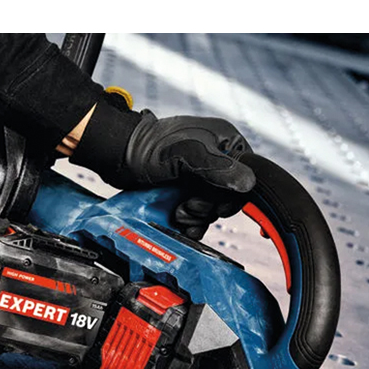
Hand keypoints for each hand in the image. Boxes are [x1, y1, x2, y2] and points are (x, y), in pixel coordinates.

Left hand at [125, 111, 254, 239]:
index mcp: (226, 144)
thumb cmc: (151, 146)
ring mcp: (202, 180)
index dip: (235, 196)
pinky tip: (180, 222)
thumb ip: (217, 169)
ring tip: (178, 209)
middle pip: (229, 198)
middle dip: (209, 207)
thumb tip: (247, 184)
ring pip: (213, 210)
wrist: (121, 158)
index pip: (247, 176)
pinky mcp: (187, 194)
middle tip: (189, 204)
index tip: (219, 206)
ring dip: (196, 216)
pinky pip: (200, 217)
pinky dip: (191, 224)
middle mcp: (217, 162)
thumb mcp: (188, 154)